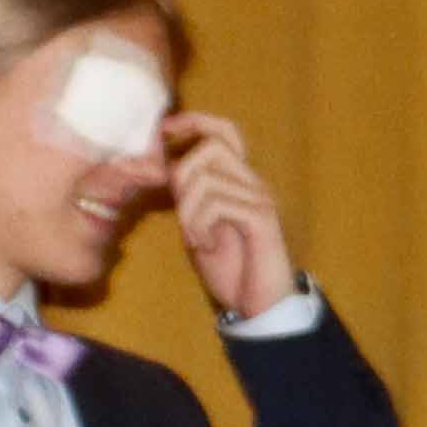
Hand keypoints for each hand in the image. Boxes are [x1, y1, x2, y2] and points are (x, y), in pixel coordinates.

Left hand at [156, 110, 300, 319]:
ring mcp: (261, 199)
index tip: (166, 131)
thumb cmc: (229, 266)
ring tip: (196, 238)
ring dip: (188, 212)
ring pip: (206, 178)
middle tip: (183, 211)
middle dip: (182, 175)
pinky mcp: (261, 219)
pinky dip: (200, 226)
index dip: (194, 122)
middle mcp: (254, 183)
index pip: (224, 130)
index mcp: (239, 181)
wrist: (258, 304)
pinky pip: (216, 204)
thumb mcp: (198, 223)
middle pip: (210, 146)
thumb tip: (165, 167)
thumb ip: (189, 195)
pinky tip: (207, 246)